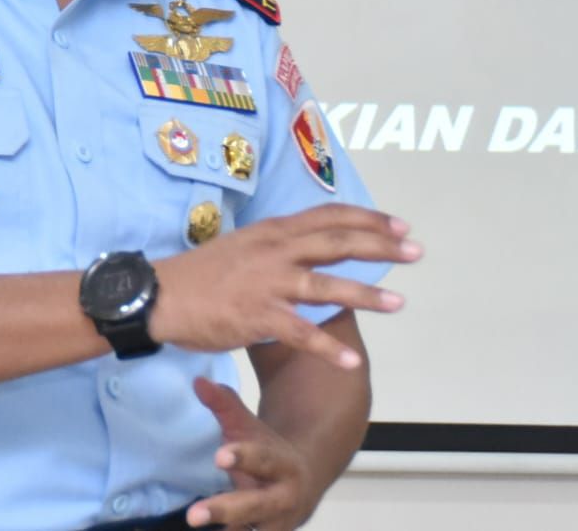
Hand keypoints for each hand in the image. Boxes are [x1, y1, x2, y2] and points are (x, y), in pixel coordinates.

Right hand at [150, 203, 418, 367]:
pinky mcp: (257, 317)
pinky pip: (301, 334)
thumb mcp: (243, 246)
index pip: (329, 216)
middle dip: (381, 247)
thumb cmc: (202, 274)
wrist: (161, 295)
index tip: (398, 225)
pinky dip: (329, 348)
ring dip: (367, 295)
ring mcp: (268, 284)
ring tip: (400, 304)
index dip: (368, 219)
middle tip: (415, 251)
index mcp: (273, 232)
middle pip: (338, 242)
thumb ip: (277, 246)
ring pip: (327, 286)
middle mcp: (276, 252)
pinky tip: (352, 361)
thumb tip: (306, 248)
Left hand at [186, 377, 313, 530]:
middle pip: (255, 507)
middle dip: (225, 509)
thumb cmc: (268, 453)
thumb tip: (197, 381)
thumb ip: (224, 405)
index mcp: (283, 466)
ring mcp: (275, 526)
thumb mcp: (249, 428)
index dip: (243, 457)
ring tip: (195, 525)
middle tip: (193, 515)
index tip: (219, 456)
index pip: (263, 460)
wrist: (303, 485)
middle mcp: (283, 500)